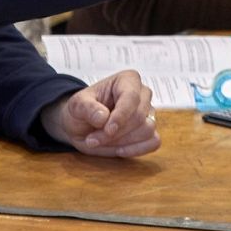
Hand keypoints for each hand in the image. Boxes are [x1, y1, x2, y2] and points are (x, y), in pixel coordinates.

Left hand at [40, 70, 159, 157]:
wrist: (82, 125)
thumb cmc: (82, 110)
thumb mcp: (76, 105)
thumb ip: (87, 108)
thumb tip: (103, 117)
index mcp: (128, 80)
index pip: (132, 97)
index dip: (121, 116)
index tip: (108, 129)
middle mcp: (142, 94)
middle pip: (139, 117)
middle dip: (115, 133)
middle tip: (92, 140)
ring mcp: (149, 113)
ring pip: (147, 130)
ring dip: (122, 142)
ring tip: (101, 142)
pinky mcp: (150, 132)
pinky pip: (154, 142)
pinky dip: (137, 149)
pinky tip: (119, 150)